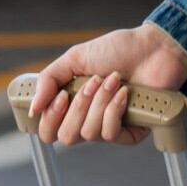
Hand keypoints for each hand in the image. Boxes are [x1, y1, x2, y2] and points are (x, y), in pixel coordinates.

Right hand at [27, 24, 186, 147]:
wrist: (153, 48)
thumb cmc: (118, 50)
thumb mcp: (76, 57)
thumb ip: (49, 79)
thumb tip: (33, 107)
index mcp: (71, 104)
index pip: (48, 130)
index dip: (50, 118)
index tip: (61, 96)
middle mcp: (87, 120)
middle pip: (65, 137)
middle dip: (78, 107)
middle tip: (92, 83)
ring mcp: (109, 127)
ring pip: (89, 134)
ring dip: (100, 102)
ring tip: (114, 80)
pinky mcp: (131, 133)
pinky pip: (111, 134)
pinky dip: (115, 110)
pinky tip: (124, 94)